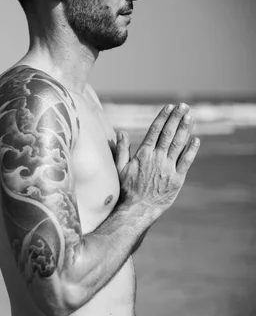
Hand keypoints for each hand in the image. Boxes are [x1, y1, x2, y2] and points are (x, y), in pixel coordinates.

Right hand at [113, 103, 200, 219]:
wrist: (138, 209)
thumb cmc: (126, 190)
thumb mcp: (120, 168)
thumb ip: (122, 149)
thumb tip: (120, 132)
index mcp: (143, 154)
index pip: (155, 131)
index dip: (163, 117)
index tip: (169, 107)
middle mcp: (157, 158)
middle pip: (168, 134)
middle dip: (176, 118)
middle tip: (183, 106)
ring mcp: (168, 168)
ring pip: (179, 144)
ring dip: (185, 129)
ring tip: (190, 116)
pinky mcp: (177, 179)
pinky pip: (186, 161)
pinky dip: (192, 150)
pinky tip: (196, 139)